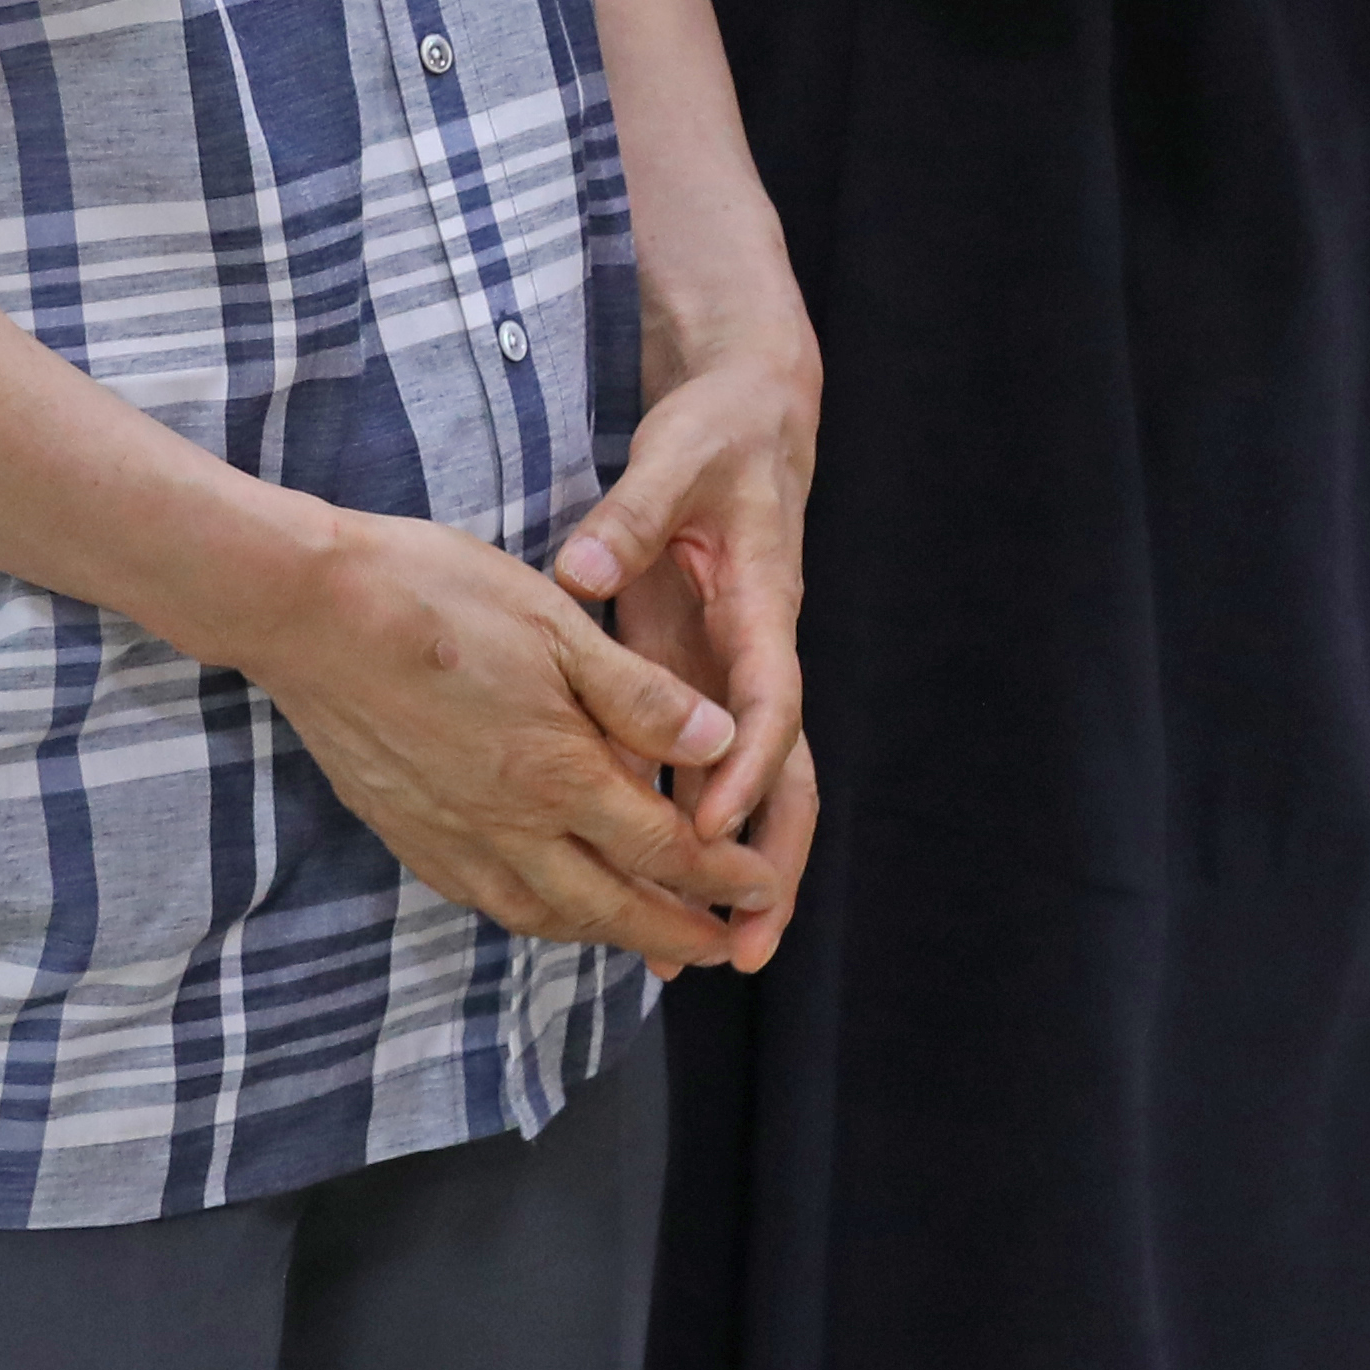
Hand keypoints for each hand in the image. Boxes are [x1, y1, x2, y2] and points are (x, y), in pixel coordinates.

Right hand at [228, 509, 767, 979]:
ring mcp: (449, 837)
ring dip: (605, 933)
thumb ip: (640, 697)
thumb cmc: (437, 598)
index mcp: (556, 774)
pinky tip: (548, 902)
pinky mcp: (406, 832)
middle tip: (724, 948)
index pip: (662, 848)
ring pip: (544, 915)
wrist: (306, 611)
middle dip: (675, 930)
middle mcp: (505, 825)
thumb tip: (722, 742)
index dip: (722, 874)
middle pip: (609, 906)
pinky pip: (486, 899)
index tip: (764, 886)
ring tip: (645, 935)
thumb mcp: (559, 626)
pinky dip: (536, 915)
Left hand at [553, 312, 823, 973]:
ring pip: (745, 790)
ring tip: (689, 956)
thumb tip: (587, 570)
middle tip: (743, 946)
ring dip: (725, 873)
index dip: (743, 771)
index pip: (768, 702)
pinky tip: (640, 889)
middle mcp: (757, 655)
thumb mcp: (680, 457)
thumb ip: (634, 516)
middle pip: (782, 777)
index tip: (709, 830)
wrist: (752, 413)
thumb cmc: (721, 434)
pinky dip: (677, 832)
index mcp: (764, 605)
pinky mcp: (700, 676)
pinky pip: (698, 770)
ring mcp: (731, 674)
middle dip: (769, 866)